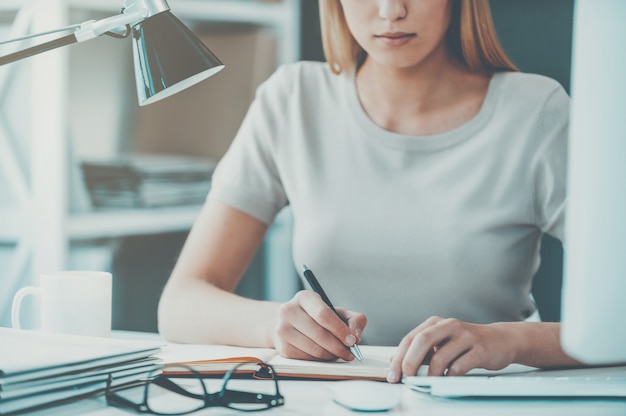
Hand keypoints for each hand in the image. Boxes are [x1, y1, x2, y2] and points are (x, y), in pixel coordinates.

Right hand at [272, 290, 366, 360]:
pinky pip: (307, 359)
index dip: (340, 329)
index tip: (353, 340)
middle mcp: (289, 310)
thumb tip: (356, 336)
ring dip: (331, 355)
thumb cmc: (318, 318)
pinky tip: (325, 354)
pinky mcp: (282, 347)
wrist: (291, 324)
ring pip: (314, 349)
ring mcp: (282, 329)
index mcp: (304, 297)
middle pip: (319, 334)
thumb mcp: (338, 312)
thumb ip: (354, 319)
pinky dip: (321, 360)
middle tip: (350, 353)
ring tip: (339, 353)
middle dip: (339, 346)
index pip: (323, 314)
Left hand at [387, 316, 515, 382]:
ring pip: (440, 356)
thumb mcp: (441, 342)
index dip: (399, 357)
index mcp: (435, 323)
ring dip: (431, 374)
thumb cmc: (466, 343)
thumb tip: (396, 362)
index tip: (393, 375)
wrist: (500, 339)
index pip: (410, 339)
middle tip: (406, 378)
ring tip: (430, 382)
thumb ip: (421, 351)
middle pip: (422, 341)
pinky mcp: (479, 349)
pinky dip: (450, 377)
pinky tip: (448, 380)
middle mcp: (448, 325)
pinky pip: (459, 366)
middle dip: (410, 362)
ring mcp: (465, 336)